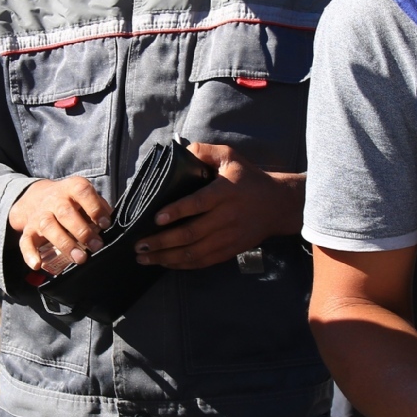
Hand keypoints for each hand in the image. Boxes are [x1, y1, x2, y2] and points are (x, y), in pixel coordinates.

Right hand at [9, 176, 111, 274]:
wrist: (36, 197)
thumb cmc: (71, 202)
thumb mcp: (85, 198)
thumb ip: (99, 208)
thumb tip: (114, 226)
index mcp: (71, 188)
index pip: (82, 192)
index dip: (94, 208)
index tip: (105, 224)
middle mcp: (54, 199)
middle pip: (65, 212)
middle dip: (82, 231)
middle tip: (96, 246)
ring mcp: (40, 215)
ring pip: (49, 227)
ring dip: (65, 243)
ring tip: (80, 259)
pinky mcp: (28, 230)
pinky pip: (26, 241)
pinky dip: (30, 254)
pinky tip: (37, 265)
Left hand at [134, 143, 302, 269]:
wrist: (278, 204)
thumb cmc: (248, 178)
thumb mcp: (230, 157)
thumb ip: (204, 152)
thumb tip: (180, 152)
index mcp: (225, 192)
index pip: (199, 203)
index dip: (177, 212)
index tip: (156, 218)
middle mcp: (226, 217)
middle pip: (191, 233)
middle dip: (162, 241)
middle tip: (138, 244)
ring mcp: (228, 237)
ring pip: (194, 252)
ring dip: (166, 257)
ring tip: (144, 257)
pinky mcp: (230, 250)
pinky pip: (203, 261)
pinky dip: (182, 265)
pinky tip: (164, 262)